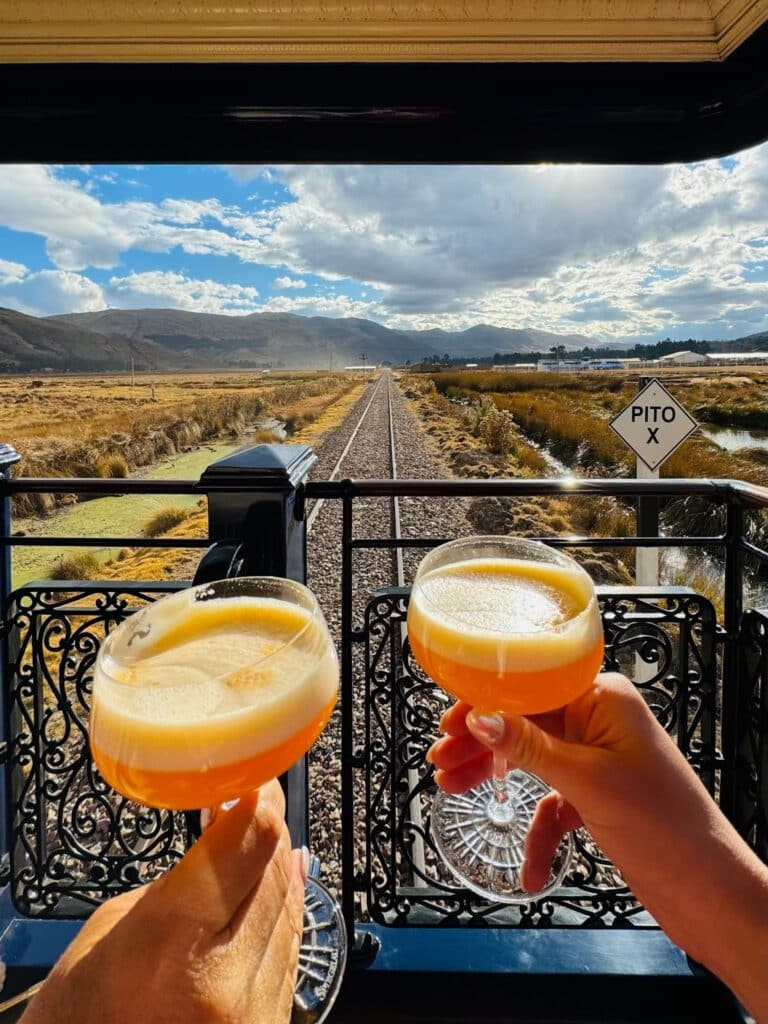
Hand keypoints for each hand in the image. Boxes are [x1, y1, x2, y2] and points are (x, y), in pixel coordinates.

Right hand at [21, 780, 304, 1023]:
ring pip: (291, 907)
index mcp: (170, 950)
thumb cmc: (78, 1020)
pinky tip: (281, 877)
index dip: (255, 801)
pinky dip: (286, 909)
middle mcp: (223, 986)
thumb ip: (176, 885)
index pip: (245, 847)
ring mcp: (254, 1015)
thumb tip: (227, 839)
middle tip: (256, 794)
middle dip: (267, 827)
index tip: (251, 775)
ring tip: (263, 832)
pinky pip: (292, 949)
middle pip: (273, 871)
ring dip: (279, 864)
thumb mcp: (104, 934)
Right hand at [429, 673, 767, 1020]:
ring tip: (453, 789)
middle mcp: (600, 722)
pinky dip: (539, 833)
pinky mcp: (599, 796)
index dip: (484, 701)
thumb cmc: (666, 828)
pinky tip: (530, 870)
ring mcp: (599, 760)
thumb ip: (530, 747)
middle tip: (442, 759)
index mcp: (603, 699)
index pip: (531, 686)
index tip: (448, 720)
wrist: (710, 892)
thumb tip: (480, 717)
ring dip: (496, 777)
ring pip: (532, 760)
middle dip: (481, 742)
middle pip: (525, 722)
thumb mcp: (587, 782)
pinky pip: (553, 804)